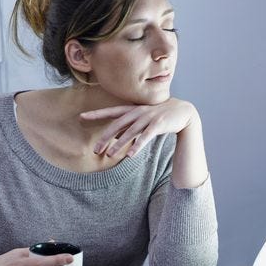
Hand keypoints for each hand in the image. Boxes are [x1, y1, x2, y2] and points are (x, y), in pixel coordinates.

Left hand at [80, 98, 196, 157]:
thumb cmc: (161, 116)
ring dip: (119, 144)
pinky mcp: (158, 125)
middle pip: (117, 125)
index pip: (111, 111)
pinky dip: (137, 146)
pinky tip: (130, 155)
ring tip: (109, 155)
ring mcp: (148, 118)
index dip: (97, 114)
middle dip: (105, 137)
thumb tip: (114, 136)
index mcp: (133, 109)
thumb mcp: (143, 119)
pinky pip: (145, 137)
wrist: (183, 111)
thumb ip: (129, 126)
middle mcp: (138, 112)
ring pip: (130, 132)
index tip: (82, 116)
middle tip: (95, 149)